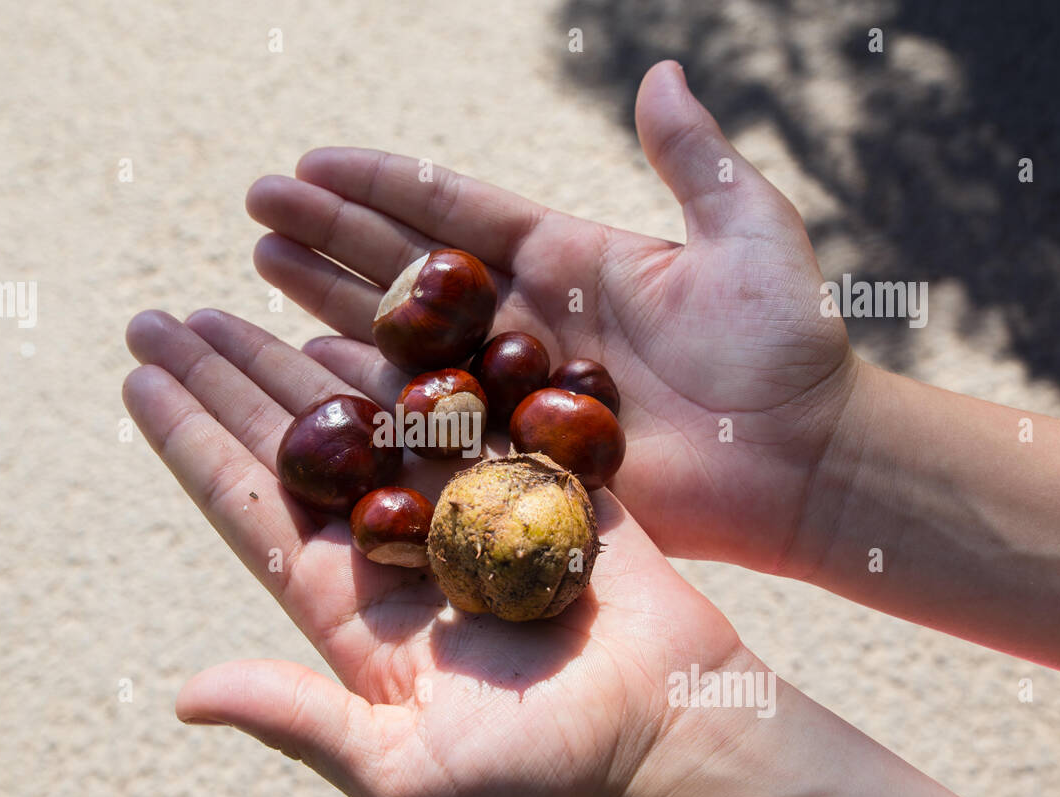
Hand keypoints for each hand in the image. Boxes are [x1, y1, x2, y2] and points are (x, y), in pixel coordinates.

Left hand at [122, 305, 743, 796]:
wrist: (666, 718)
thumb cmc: (541, 759)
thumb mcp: (405, 766)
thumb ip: (299, 721)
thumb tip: (186, 697)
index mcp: (349, 604)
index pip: (250, 506)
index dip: (190, 440)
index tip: (136, 376)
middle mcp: (388, 543)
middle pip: (287, 444)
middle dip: (222, 379)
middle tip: (161, 320)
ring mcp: (452, 504)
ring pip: (354, 411)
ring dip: (290, 356)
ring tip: (229, 307)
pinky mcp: (518, 475)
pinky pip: (446, 402)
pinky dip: (398, 360)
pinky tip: (348, 323)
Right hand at [244, 60, 855, 574]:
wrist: (802, 461)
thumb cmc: (785, 347)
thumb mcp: (749, 232)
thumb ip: (694, 161)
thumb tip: (661, 73)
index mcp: (565, 257)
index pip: (450, 211)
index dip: (379, 185)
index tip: (310, 162)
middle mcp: (522, 320)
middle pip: (405, 269)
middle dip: (330, 235)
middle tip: (257, 207)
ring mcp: (509, 391)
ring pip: (399, 340)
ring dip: (326, 305)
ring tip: (259, 266)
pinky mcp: (511, 455)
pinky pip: (422, 424)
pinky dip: (364, 397)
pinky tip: (303, 369)